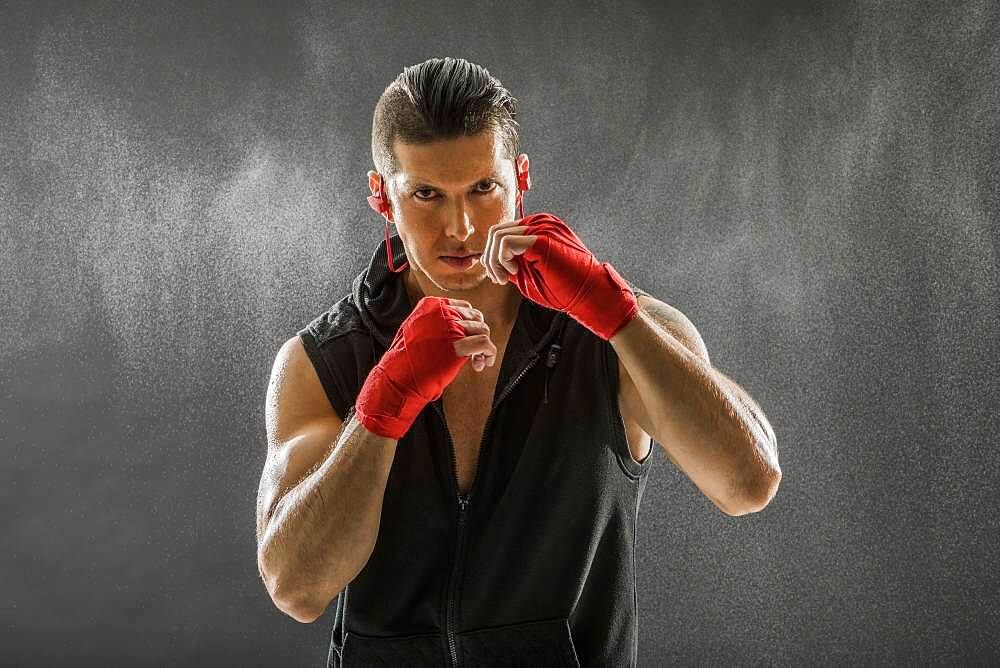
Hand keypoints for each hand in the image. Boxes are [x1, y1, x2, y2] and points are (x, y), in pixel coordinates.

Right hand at [354, 297, 496, 439]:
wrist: (397, 377)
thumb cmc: (406, 359)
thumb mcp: (416, 328)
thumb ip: (436, 321)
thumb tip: (461, 325)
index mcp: (431, 304)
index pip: (465, 308)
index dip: (470, 324)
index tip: (467, 339)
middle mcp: (442, 312)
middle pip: (476, 318)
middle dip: (478, 335)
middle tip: (474, 353)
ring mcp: (450, 328)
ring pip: (483, 330)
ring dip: (484, 347)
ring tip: (476, 361)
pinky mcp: (457, 346)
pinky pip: (485, 344)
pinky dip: (489, 354)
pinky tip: (481, 364)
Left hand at [481, 212, 637, 340]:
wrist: (590, 295)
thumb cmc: (564, 288)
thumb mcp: (530, 273)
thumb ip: (512, 262)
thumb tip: (488, 259)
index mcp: (539, 228)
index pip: (503, 232)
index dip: (493, 256)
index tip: (501, 277)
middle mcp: (540, 222)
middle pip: (496, 231)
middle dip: (490, 259)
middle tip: (500, 279)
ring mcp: (542, 227)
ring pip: (497, 235)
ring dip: (495, 261)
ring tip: (507, 278)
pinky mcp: (541, 238)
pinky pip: (506, 242)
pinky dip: (502, 260)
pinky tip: (515, 272)